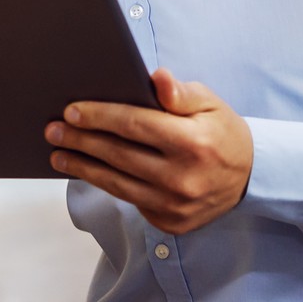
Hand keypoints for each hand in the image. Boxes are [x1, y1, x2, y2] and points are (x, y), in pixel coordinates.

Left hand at [45, 70, 252, 234]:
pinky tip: (88, 170)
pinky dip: (106, 184)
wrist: (249, 177)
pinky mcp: (170, 223)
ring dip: (83, 167)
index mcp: (194, 143)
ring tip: (59, 153)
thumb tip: (156, 78)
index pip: (135, 125)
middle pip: (119, 156)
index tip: (71, 110)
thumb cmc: (222, 131)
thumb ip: (180, 91)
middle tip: (53, 130)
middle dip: (81, 140)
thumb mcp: (209, 102)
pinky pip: (130, 200)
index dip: (100, 117)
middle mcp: (184, 178)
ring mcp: (175, 205)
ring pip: (117, 184)